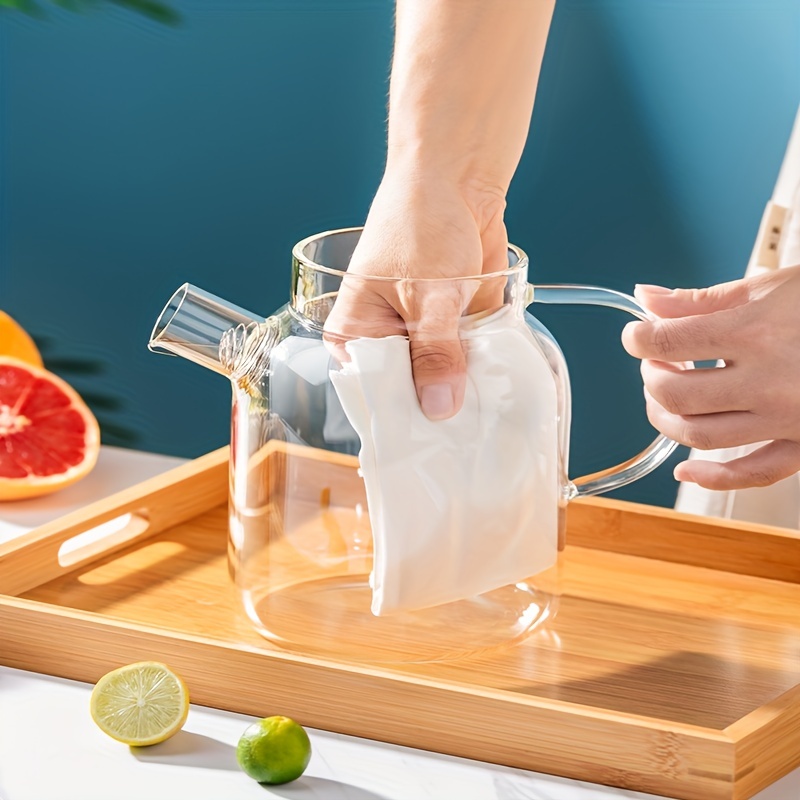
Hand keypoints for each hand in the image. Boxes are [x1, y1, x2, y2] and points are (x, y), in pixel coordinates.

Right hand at [324, 174, 508, 419]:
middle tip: (460, 442)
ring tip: (482, 425)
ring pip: (441, 382)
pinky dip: (480, 375)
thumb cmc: (421, 222)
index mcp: (355, 333)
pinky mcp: (454, 330)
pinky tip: (495, 396)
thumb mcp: (427, 293)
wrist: (458, 180)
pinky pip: (466, 363)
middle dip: (434, 411)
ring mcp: (423, 337)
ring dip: (462, 395)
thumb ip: (435, 351)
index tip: (424, 446)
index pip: (370, 391)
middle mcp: (386, 340)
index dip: (397, 417)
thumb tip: (438, 408)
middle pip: (407, 393)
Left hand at [621, 265, 799, 489]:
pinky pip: (754, 473)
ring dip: (667, 420)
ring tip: (665, 398)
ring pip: (702, 436)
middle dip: (651, 379)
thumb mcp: (769, 288)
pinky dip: (712, 478)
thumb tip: (646, 299)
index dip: (638, 338)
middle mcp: (770, 380)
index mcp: (756, 332)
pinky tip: (685, 469)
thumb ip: (701, 300)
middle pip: (676, 394)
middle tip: (654, 364)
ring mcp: (788, 418)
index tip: (636, 334)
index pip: (666, 342)